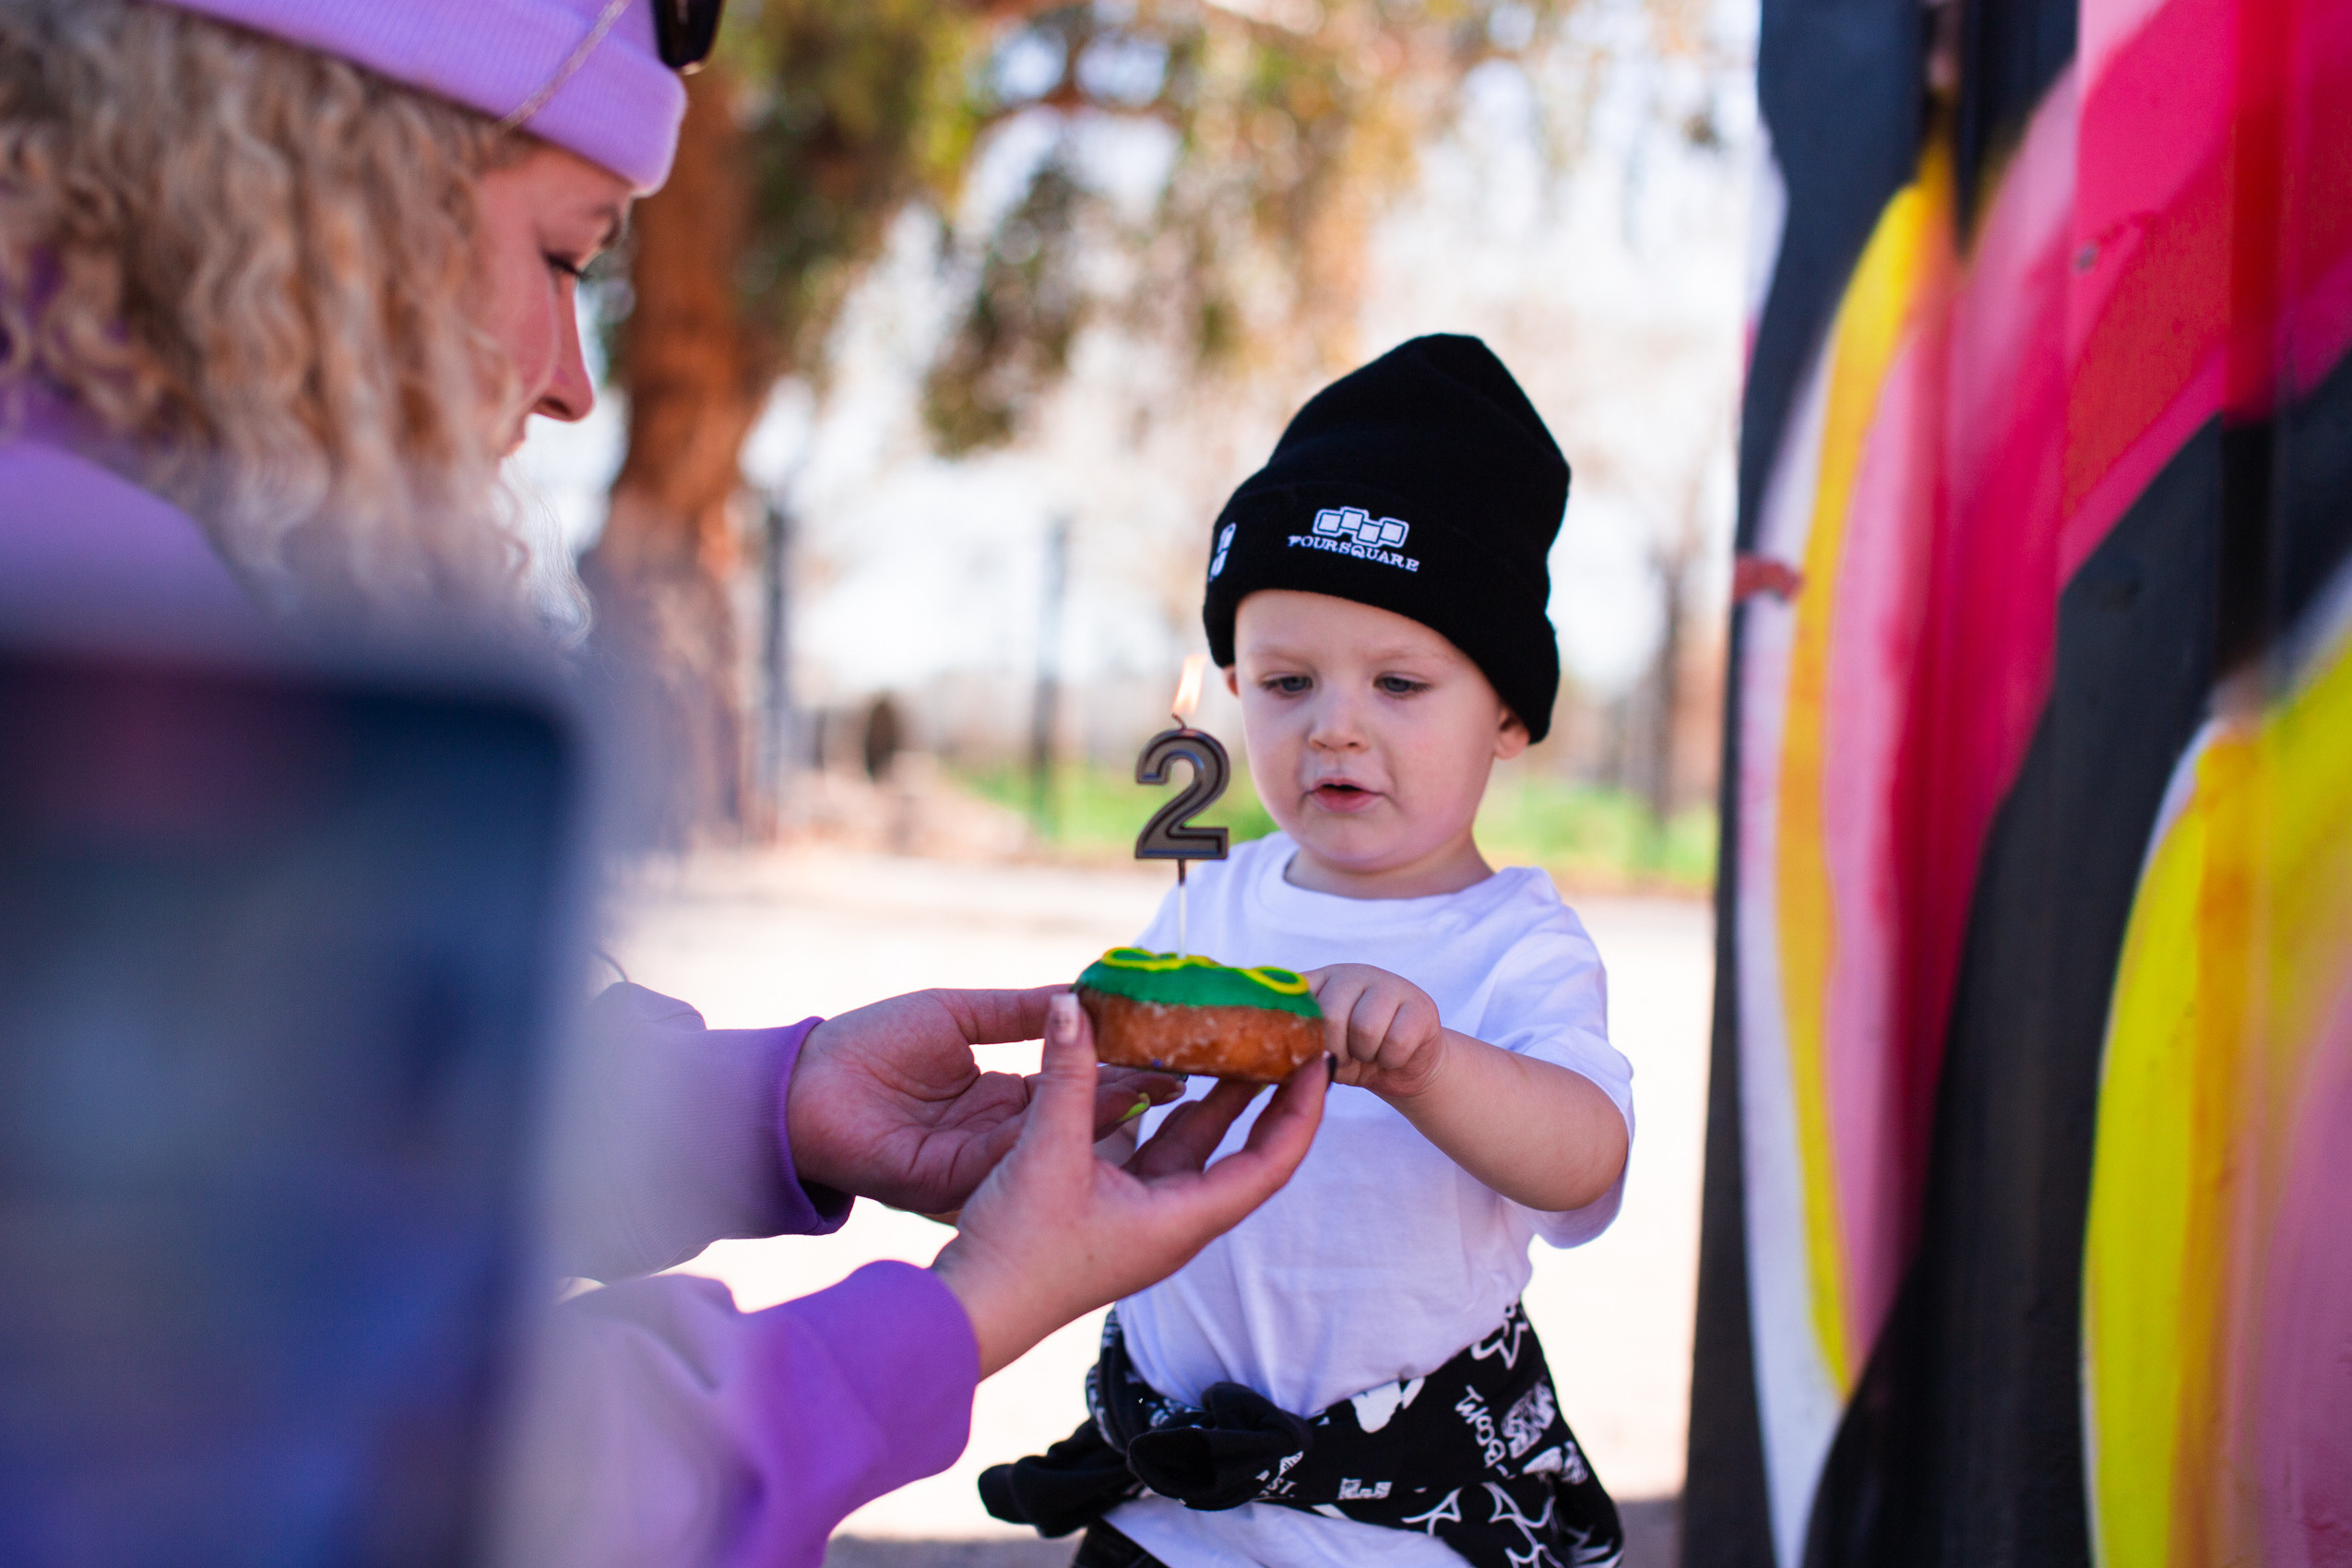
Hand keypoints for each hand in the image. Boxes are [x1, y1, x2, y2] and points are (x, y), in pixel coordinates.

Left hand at [786, 987, 1181, 1214]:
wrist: (801, 1087)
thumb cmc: (866, 1046)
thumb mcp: (958, 1014)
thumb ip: (1018, 1010)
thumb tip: (1080, 994)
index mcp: (998, 1095)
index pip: (1075, 1083)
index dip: (1122, 1067)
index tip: (1171, 1047)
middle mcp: (998, 1133)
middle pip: (1080, 1118)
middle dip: (1135, 1098)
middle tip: (1192, 1073)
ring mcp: (981, 1161)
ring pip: (1060, 1140)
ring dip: (1111, 1114)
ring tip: (1165, 1086)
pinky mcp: (959, 1180)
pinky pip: (1022, 1156)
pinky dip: (1063, 1132)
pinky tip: (1102, 1109)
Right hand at [931, 993, 1326, 1375]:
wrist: (975, 1312)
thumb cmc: (1020, 1252)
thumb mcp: (1046, 1153)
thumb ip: (1067, 1075)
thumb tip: (1074, 1006)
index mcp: (1183, 1218)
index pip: (1272, 1162)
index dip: (1302, 1110)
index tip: (1318, 1060)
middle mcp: (1177, 1220)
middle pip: (1246, 1151)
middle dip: (1269, 1096)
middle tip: (1284, 1039)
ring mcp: (1149, 1217)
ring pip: (1200, 1148)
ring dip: (1220, 1098)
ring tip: (1235, 1040)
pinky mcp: (1118, 1211)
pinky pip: (1161, 1153)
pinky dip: (1170, 1112)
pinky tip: (1164, 1074)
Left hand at [1305, 963, 1449, 1099]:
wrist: (1406, 1068)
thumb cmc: (1356, 1057)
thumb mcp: (1321, 1049)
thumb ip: (1299, 1041)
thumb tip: (1279, 1049)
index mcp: (1322, 980)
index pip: (1298, 999)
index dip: (1304, 1035)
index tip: (1313, 1051)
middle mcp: (1353, 974)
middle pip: (1331, 1015)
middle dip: (1337, 1049)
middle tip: (1348, 1056)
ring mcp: (1389, 984)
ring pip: (1365, 1028)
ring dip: (1366, 1055)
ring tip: (1371, 1053)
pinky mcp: (1420, 1005)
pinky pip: (1396, 1041)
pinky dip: (1392, 1060)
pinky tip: (1394, 1055)